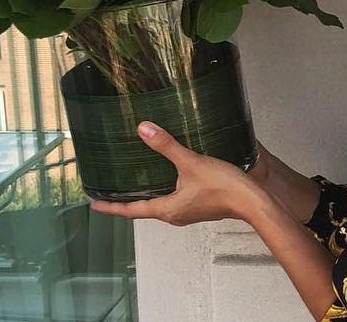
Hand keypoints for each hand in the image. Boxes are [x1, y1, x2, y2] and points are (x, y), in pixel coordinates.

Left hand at [89, 121, 264, 225]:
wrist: (251, 200)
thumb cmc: (223, 187)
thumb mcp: (191, 163)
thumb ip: (167, 146)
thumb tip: (144, 130)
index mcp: (167, 209)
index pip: (131, 210)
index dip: (111, 207)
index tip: (95, 205)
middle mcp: (175, 214)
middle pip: (144, 209)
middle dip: (128, 201)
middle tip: (112, 192)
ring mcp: (188, 212)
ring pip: (161, 204)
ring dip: (148, 195)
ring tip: (138, 183)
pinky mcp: (201, 206)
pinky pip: (176, 200)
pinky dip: (166, 191)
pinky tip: (171, 178)